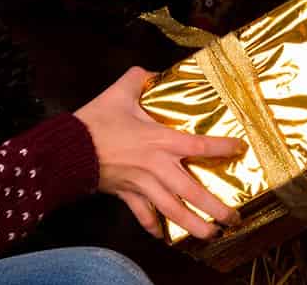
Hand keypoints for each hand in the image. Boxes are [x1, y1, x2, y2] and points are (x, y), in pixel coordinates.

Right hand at [74, 67, 246, 239]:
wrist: (67, 149)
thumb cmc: (95, 121)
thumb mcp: (119, 92)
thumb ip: (138, 78)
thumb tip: (151, 71)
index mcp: (159, 140)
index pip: (199, 146)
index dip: (222, 148)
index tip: (240, 149)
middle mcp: (156, 167)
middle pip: (192, 191)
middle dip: (215, 207)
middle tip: (233, 217)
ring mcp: (142, 184)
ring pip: (172, 210)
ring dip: (192, 225)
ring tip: (210, 234)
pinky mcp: (126, 194)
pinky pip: (142, 214)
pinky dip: (153, 226)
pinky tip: (163, 236)